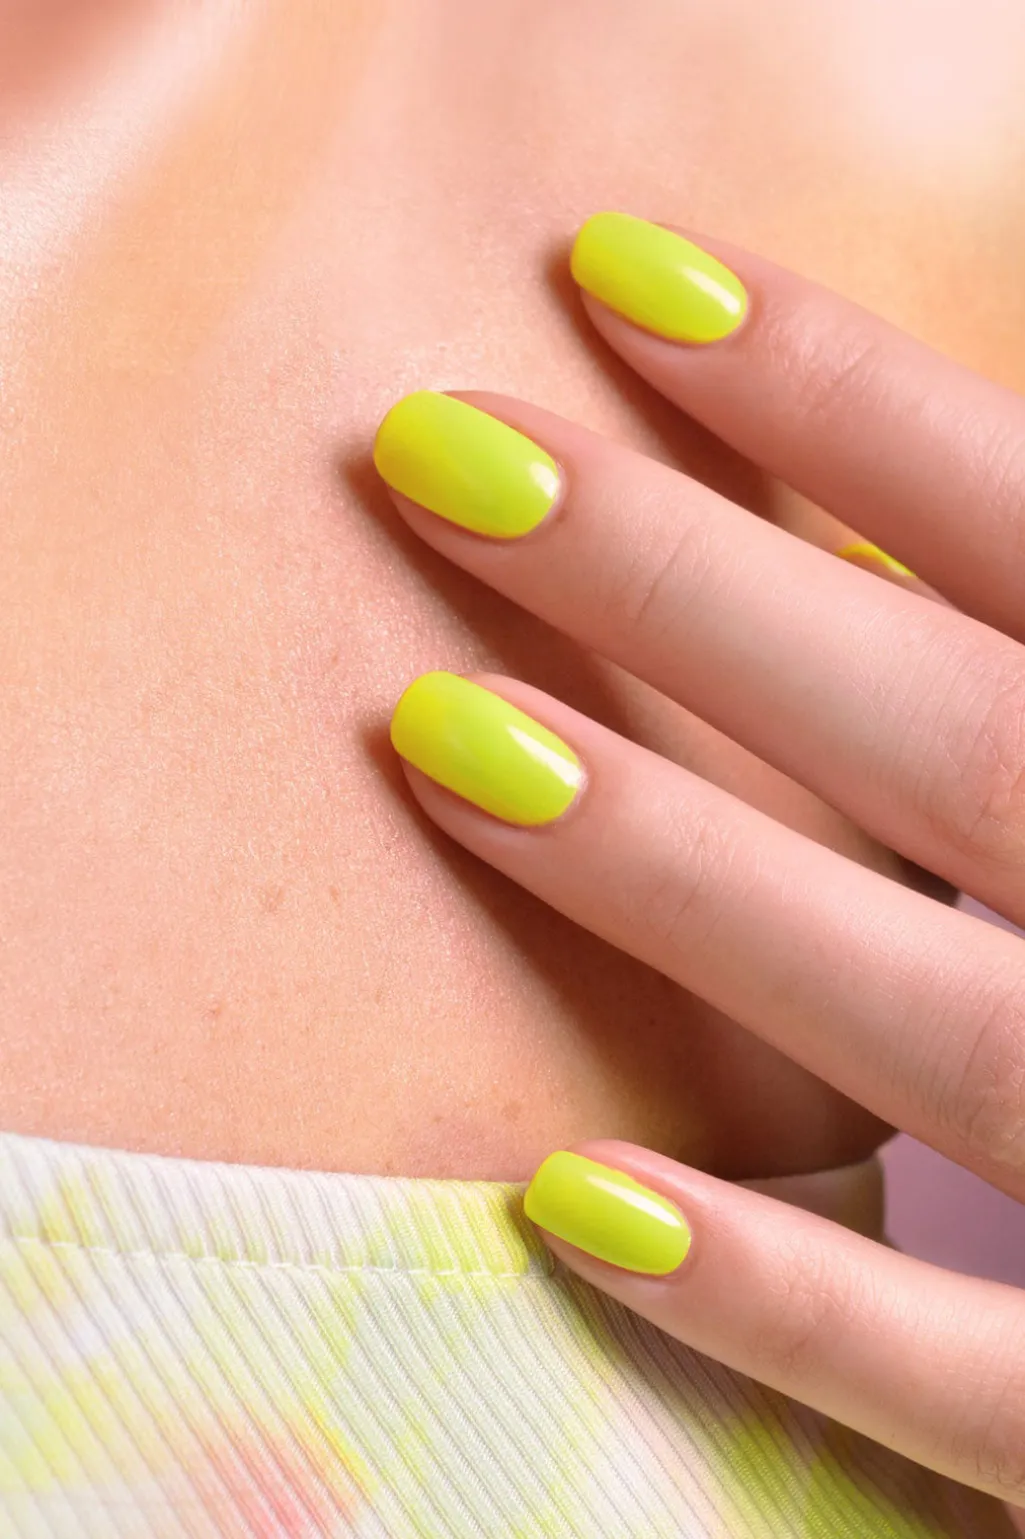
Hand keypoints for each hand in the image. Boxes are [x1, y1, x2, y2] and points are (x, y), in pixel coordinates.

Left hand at [372, 213, 1024, 1505]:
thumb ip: (1023, 662)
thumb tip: (860, 528)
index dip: (847, 393)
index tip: (619, 274)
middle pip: (956, 733)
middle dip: (693, 585)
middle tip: (443, 451)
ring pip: (936, 1015)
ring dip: (689, 878)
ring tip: (444, 743)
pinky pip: (971, 1385)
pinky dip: (784, 1300)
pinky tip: (573, 1195)